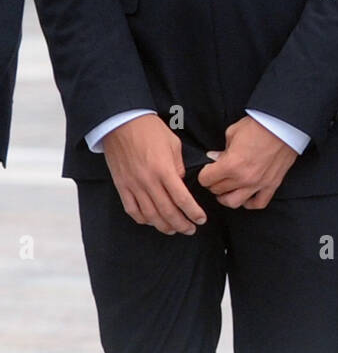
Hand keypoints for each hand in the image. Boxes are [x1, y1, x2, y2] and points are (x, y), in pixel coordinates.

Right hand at [103, 113, 206, 234]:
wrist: (121, 123)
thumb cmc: (150, 130)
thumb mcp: (173, 143)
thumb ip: (178, 166)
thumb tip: (180, 183)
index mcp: (164, 170)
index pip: (182, 199)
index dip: (193, 212)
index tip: (201, 220)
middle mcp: (148, 182)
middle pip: (167, 212)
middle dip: (181, 224)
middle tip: (191, 229)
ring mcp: (133, 186)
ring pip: (150, 215)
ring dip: (164, 226)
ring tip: (174, 230)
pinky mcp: (121, 187)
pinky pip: (132, 210)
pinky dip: (143, 219)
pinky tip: (152, 221)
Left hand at [197, 115, 297, 209]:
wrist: (284, 124)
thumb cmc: (260, 125)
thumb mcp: (233, 133)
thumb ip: (222, 149)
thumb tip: (215, 158)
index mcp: (231, 164)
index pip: (206, 179)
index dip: (204, 174)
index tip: (208, 169)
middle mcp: (243, 178)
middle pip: (218, 190)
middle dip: (214, 183)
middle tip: (216, 176)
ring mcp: (258, 184)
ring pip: (233, 202)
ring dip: (226, 196)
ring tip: (226, 190)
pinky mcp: (272, 184)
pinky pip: (258, 203)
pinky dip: (249, 203)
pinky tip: (245, 195)